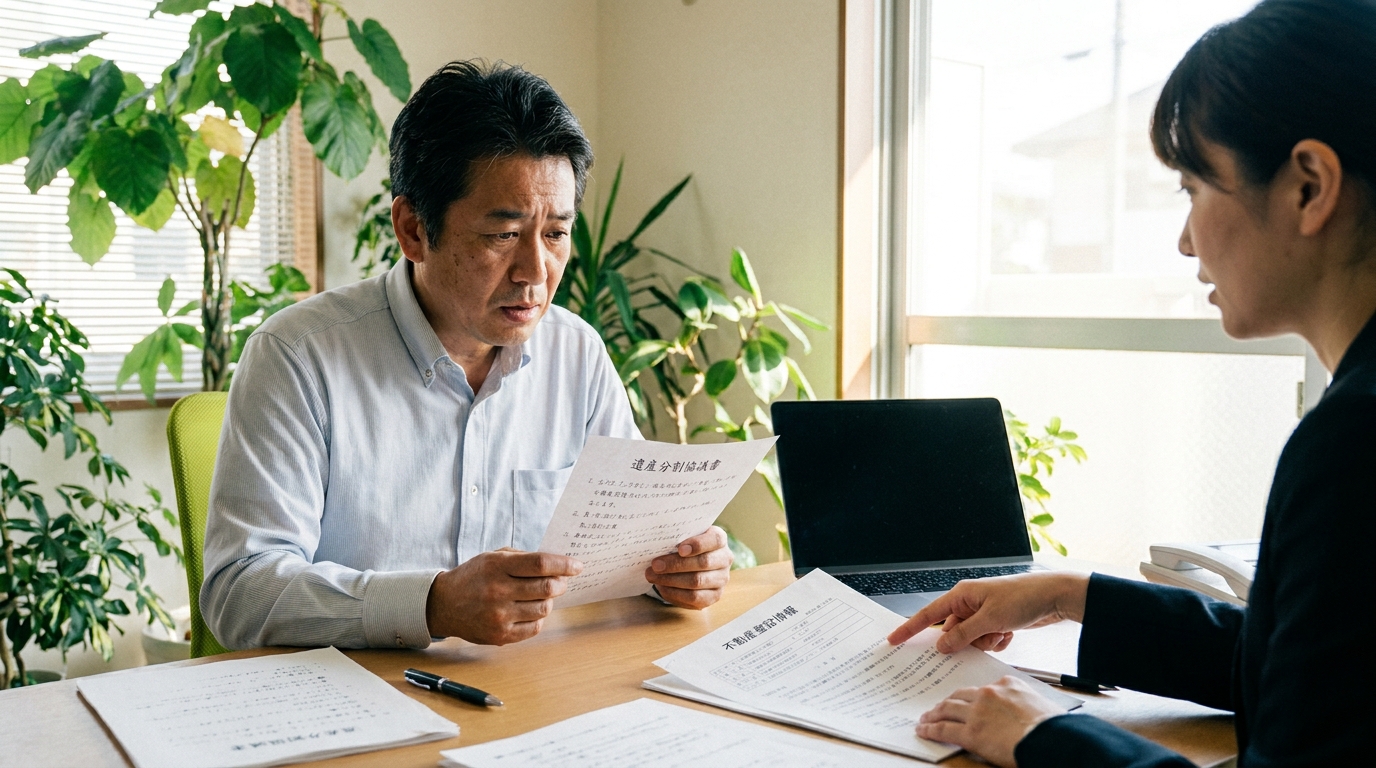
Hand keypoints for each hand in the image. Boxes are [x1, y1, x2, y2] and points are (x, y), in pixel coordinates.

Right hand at [426, 549, 582, 644]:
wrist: (443, 605)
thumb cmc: (474, 577)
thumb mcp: (492, 557)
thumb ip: (523, 558)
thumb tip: (557, 565)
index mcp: (497, 567)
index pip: (540, 564)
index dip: (564, 564)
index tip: (576, 566)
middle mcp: (498, 592)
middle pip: (546, 588)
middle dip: (561, 583)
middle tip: (560, 581)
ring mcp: (499, 617)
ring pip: (544, 609)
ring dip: (549, 601)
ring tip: (540, 595)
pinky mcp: (500, 636)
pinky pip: (534, 628)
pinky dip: (538, 618)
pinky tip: (528, 610)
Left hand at [644, 525, 732, 608]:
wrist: (693, 564)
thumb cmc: (686, 547)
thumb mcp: (684, 537)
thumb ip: (677, 538)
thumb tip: (657, 545)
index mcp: (719, 539)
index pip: (715, 540)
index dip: (698, 544)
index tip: (680, 549)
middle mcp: (725, 558)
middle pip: (703, 563)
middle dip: (676, 564)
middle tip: (655, 565)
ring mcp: (722, 579)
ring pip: (697, 581)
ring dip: (671, 580)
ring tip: (653, 576)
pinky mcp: (714, 596)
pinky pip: (695, 598)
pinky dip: (675, 593)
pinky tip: (662, 588)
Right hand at [887, 571, 1089, 652]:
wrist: (1054, 596)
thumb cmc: (1024, 598)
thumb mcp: (990, 620)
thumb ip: (963, 635)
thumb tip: (942, 645)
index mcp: (962, 595)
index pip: (929, 615)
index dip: (910, 628)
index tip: (893, 639)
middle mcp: (969, 603)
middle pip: (954, 633)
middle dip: (968, 641)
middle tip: (986, 636)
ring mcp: (982, 613)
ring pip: (971, 640)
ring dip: (986, 642)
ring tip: (1003, 631)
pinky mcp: (995, 621)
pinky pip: (986, 640)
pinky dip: (997, 641)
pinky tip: (1010, 631)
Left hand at [917, 675, 1063, 766]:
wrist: (1051, 738)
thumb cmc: (1052, 726)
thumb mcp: (1040, 703)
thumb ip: (1023, 702)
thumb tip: (1021, 712)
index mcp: (1007, 684)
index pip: (982, 688)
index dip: (969, 695)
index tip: (964, 699)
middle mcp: (988, 693)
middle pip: (960, 695)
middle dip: (947, 702)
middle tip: (938, 707)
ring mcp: (977, 712)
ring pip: (947, 709)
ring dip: (934, 714)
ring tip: (926, 718)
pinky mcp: (971, 732)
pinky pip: (944, 729)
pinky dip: (931, 729)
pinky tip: (924, 730)